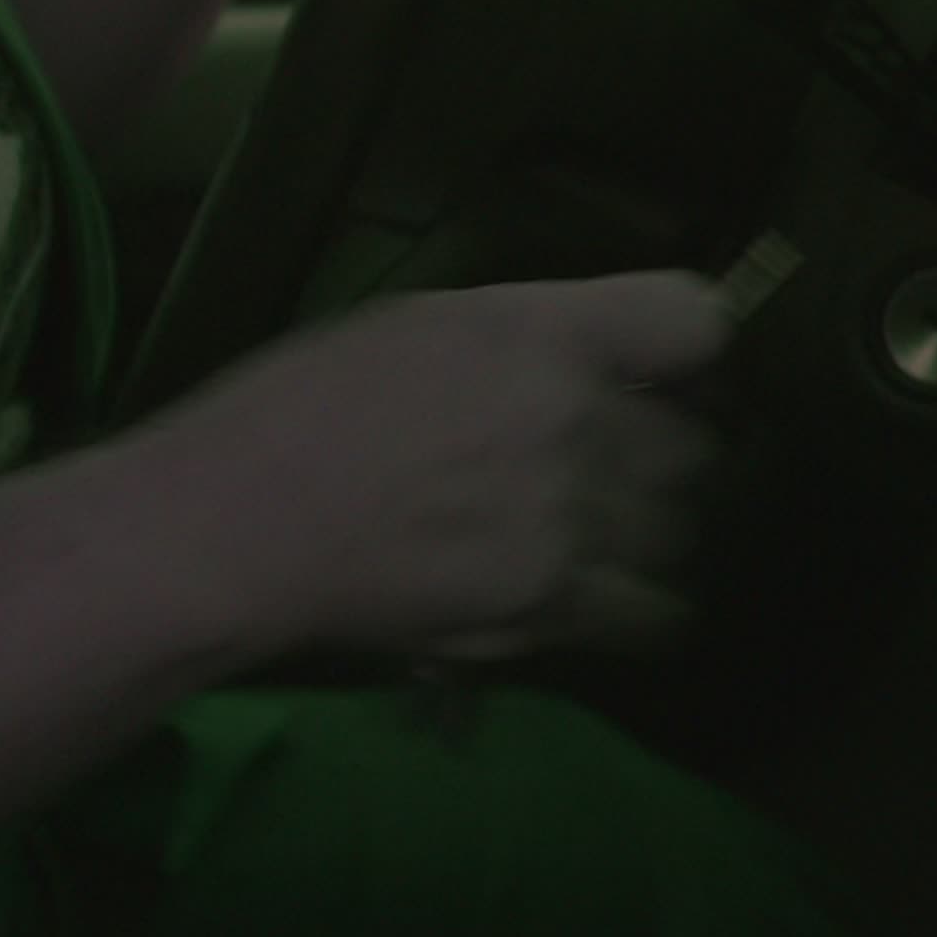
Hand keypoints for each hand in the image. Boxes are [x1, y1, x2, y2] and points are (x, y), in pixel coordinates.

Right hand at [143, 271, 727, 661]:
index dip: (691, 355)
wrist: (239, 524)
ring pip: (680, 530)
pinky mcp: (551, 603)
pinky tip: (607, 604)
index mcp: (544, 331)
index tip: (670, 378)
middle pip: (694, 443)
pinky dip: (637, 611)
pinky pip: (651, 613)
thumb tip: (594, 359)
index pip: (697, 323)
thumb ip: (528, 338)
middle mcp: (576, 418)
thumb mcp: (424, 326)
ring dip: (648, 534)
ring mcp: (571, 518)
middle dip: (660, 457)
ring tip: (600, 540)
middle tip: (614, 471)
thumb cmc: (302, 408)